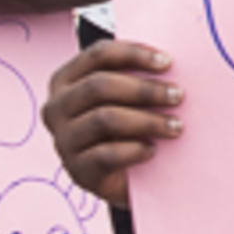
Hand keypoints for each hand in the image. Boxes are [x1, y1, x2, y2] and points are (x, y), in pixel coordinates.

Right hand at [42, 39, 182, 208]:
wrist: (123, 179)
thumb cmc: (126, 127)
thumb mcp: (125, 98)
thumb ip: (135, 76)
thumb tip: (168, 62)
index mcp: (64, 81)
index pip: (98, 55)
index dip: (134, 54)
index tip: (167, 62)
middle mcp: (56, 108)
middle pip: (99, 86)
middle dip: (144, 89)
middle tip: (178, 95)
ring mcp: (63, 141)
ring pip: (104, 119)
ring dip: (147, 120)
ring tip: (176, 126)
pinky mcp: (77, 170)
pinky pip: (107, 154)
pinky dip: (135, 150)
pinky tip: (153, 150)